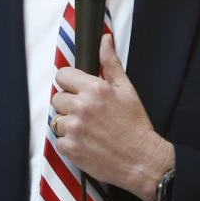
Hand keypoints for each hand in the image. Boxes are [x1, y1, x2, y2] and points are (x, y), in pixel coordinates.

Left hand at [53, 33, 174, 200]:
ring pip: (57, 119)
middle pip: (57, 98)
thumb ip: (111, 63)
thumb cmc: (136, 125)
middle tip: (88, 114)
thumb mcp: (127, 89)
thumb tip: (104, 40)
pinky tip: (86, 142)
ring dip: (68, 123)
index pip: (62, 75)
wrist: (142, 160)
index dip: (71, 82)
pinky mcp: (69, 148)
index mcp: (94, 89)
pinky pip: (59, 140)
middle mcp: (80, 107)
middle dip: (70, 104)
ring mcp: (73, 129)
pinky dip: (69, 142)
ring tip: (89, 129)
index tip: (78, 91)